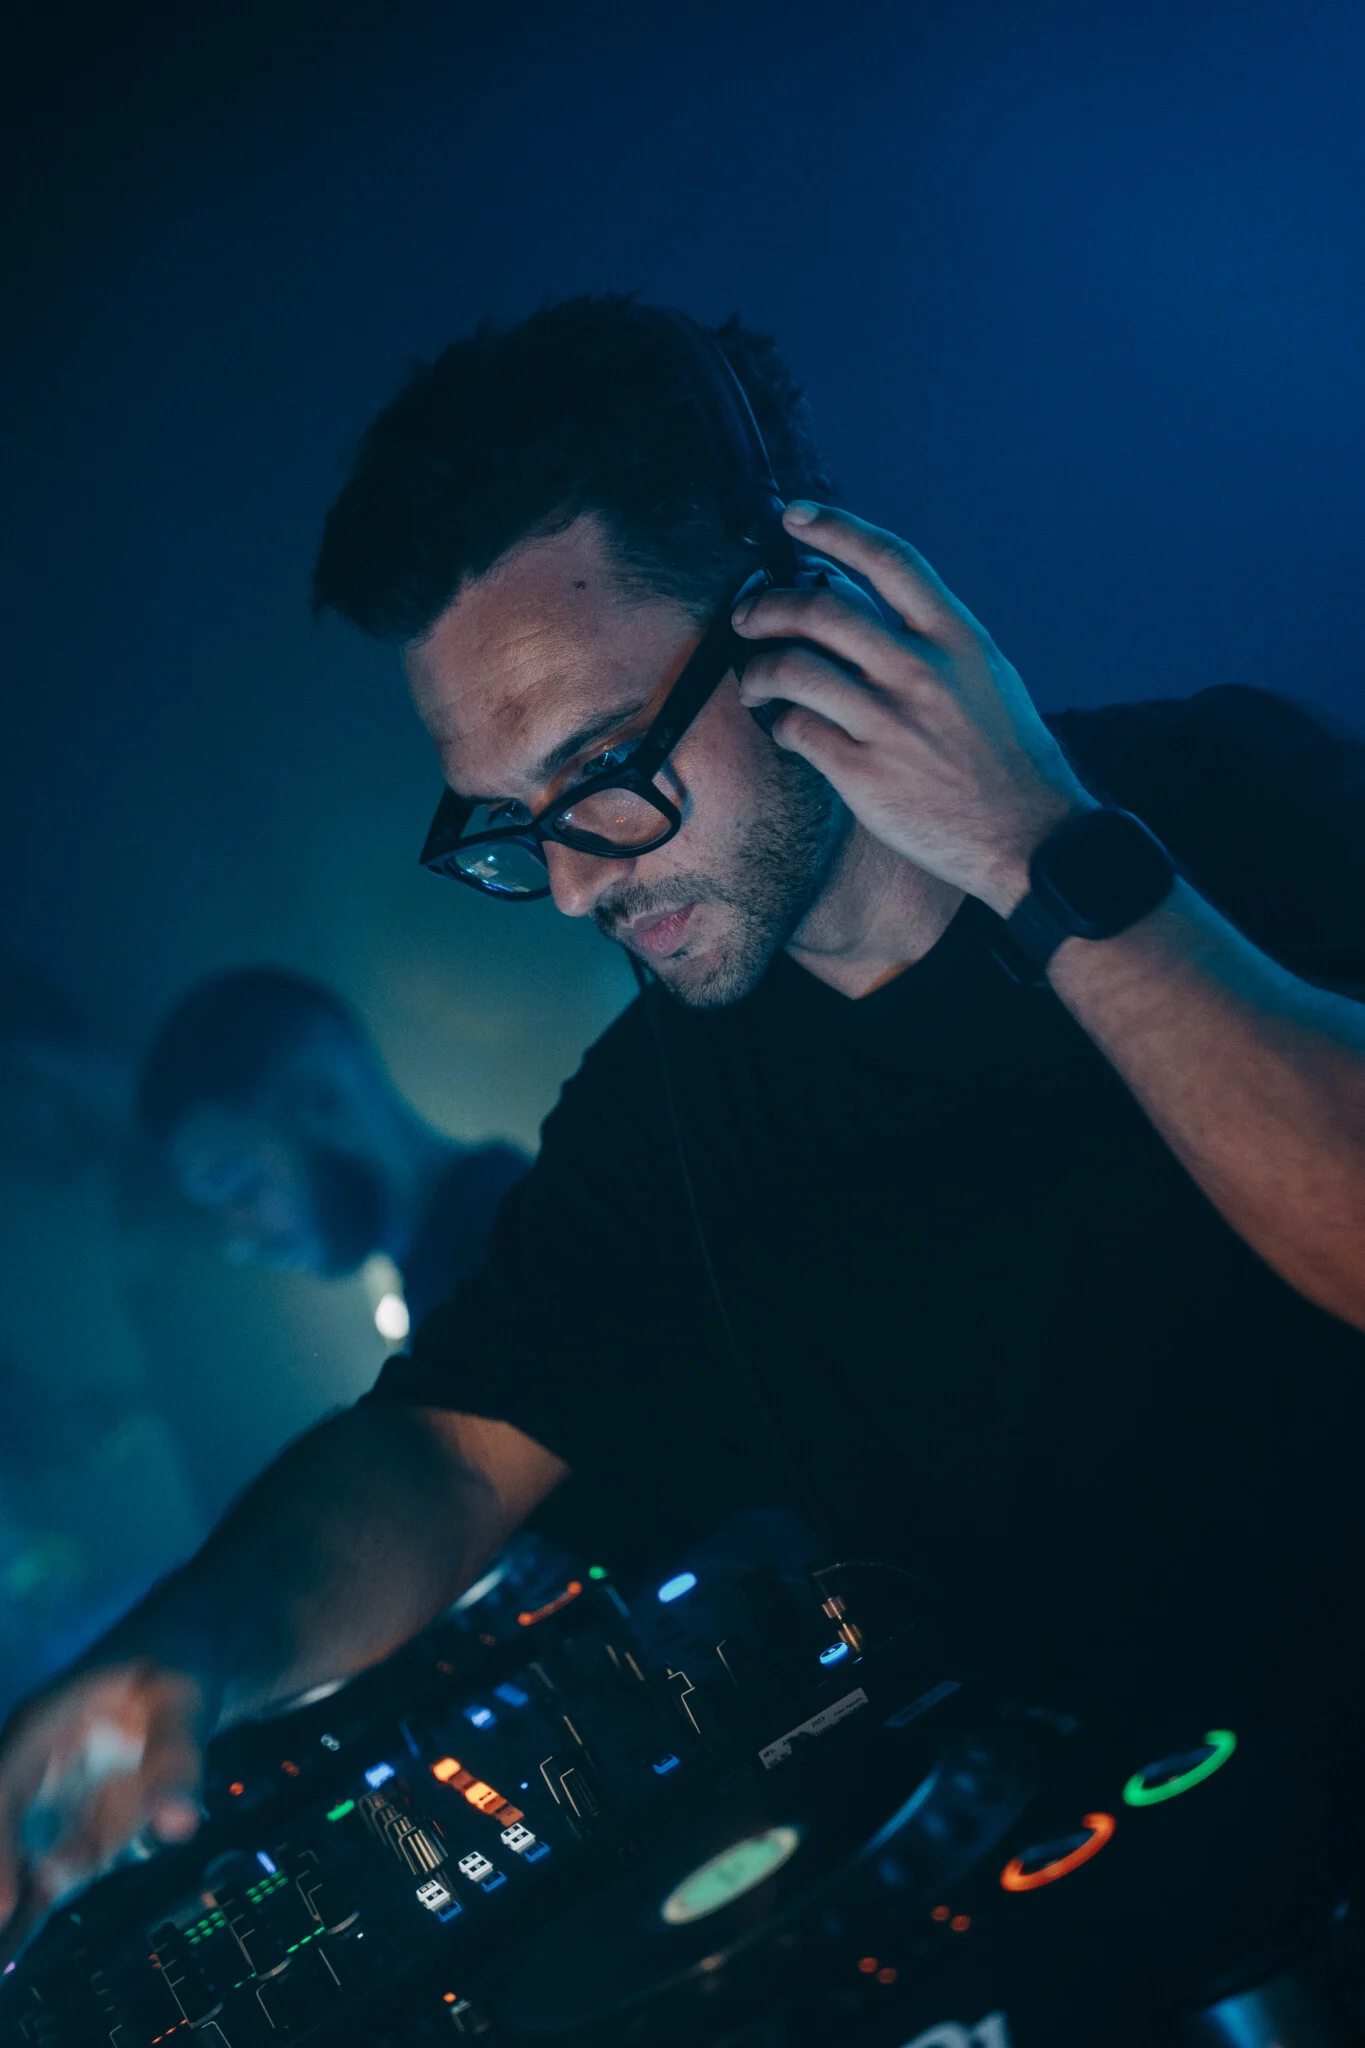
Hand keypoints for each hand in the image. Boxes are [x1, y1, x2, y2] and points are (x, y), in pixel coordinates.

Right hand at [0, 1662, 207, 1963]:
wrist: (181, 1668)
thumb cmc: (177, 1676)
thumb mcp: (185, 1700)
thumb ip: (180, 1760)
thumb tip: (180, 1825)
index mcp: (38, 1729)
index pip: (2, 1793)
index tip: (6, 1906)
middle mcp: (27, 1777)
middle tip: (0, 1939)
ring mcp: (44, 1815)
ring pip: (11, 1875)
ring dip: (4, 1921)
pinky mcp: (67, 1843)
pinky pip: (38, 1891)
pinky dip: (22, 1928)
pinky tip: (6, 1966)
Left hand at [732, 502, 1095, 912]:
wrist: (1028, 837)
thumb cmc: (1008, 759)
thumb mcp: (989, 677)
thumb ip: (936, 640)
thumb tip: (873, 611)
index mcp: (958, 638)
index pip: (890, 559)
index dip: (836, 527)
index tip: (795, 516)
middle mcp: (922, 671)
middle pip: (821, 609)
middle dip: (767, 605)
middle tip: (747, 616)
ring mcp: (890, 722)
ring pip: (794, 668)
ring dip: (756, 668)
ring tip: (752, 678)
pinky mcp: (863, 773)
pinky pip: (796, 730)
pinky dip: (778, 724)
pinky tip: (784, 729)